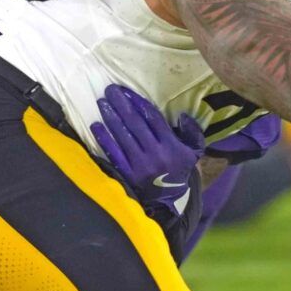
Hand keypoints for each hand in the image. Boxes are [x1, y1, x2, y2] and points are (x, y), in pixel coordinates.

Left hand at [89, 85, 205, 223]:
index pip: (152, 118)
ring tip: (102, 102)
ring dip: (111, 117)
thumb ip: (192, 131)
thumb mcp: (195, 152)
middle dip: (121, 104)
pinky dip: (104, 139)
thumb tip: (182, 115)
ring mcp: (140, 165)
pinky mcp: (128, 175)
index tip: (127, 91)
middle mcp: (156, 153)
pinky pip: (114, 153)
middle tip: (110, 90)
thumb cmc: (180, 170)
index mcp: (172, 145)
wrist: (171, 201)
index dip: (138, 102)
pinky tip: (96, 126)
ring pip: (123, 136)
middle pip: (135, 123)